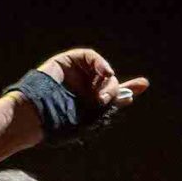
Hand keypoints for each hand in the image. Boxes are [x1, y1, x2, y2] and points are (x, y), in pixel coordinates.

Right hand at [33, 47, 148, 122]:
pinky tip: (103, 73)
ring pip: (101, 70)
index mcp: (89, 105)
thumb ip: (109, 105)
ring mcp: (76, 74)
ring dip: (106, 81)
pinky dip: (99, 63)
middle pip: (110, 82)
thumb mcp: (90, 118)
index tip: (144, 84)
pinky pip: (89, 57)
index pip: (113, 94)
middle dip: (114, 91)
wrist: (38, 114)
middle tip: (104, 101)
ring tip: (99, 95)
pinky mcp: (67, 61)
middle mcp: (84, 89)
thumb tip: (129, 97)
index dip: (129, 88)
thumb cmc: (60, 123)